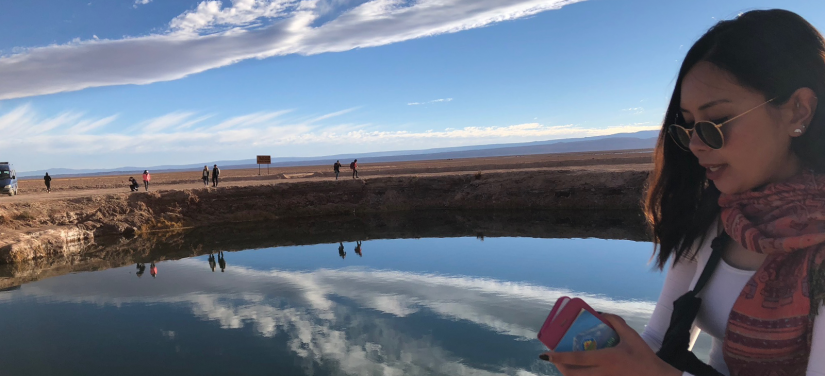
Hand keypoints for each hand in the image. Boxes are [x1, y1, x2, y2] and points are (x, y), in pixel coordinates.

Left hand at [539, 314, 680, 375]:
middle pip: (573, 374)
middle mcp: (602, 373)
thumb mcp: (631, 336)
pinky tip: (577, 372)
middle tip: (554, 360)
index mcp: (606, 358)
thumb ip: (616, 322)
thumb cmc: (644, 357)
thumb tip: (600, 313)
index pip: (577, 358)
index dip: (559, 357)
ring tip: (563, 366)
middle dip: (560, 367)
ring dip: (568, 374)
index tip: (546, 355)